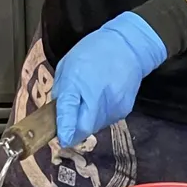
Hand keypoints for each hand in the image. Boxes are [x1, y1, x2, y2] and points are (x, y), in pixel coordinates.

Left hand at [51, 12, 167, 144]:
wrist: (128, 47)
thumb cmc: (93, 52)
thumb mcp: (67, 65)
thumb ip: (62, 92)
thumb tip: (58, 115)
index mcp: (77, 82)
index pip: (69, 114)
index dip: (64, 130)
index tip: (61, 139)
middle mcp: (97, 97)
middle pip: (84, 128)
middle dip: (75, 128)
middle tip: (72, 117)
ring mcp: (113, 106)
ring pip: (95, 127)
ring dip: (88, 121)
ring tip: (91, 100)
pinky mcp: (124, 110)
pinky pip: (107, 120)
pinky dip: (101, 115)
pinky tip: (103, 98)